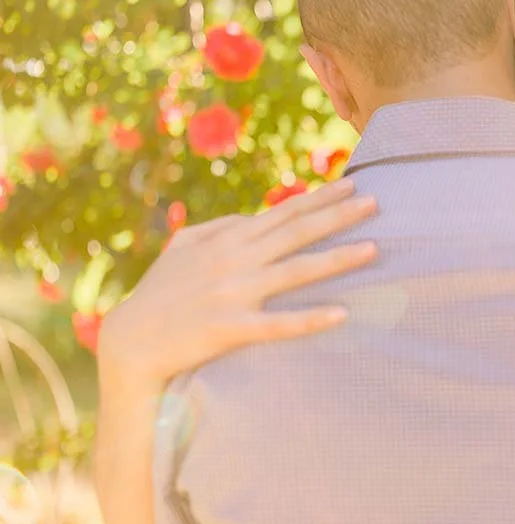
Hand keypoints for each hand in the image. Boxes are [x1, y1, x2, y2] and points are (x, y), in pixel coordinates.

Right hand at [98, 177, 378, 390]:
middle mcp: (235, 261)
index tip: (355, 182)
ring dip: (336, 259)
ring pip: (295, 271)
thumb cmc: (160, 294)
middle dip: (338, 215)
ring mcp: (234, 294)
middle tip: (376, 202)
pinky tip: (340, 314)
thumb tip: (253, 216)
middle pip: (296, 233)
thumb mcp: (184, 249)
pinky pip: (277, 324)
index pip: (283, 212)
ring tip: (373, 249)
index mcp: (227, 240)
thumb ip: (220, 228)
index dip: (321, 197)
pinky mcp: (230, 328)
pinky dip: (309, 319)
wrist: (128, 342)